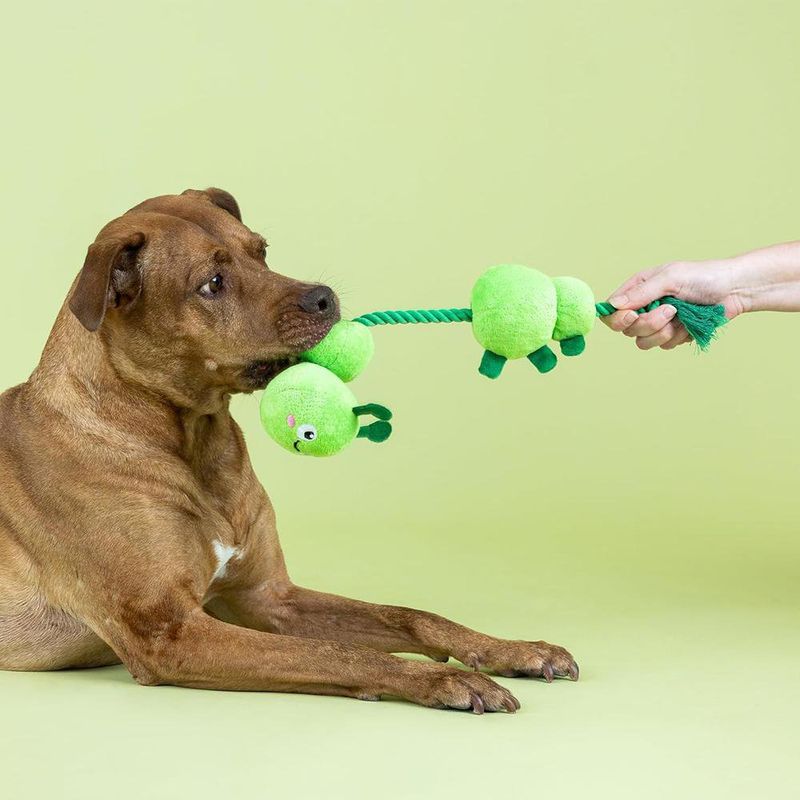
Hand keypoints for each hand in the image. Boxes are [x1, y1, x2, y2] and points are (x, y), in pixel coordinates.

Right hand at [601, 259, 744, 349]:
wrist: (734, 290)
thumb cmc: (704, 277)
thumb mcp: (669, 278)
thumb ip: (640, 292)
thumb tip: (613, 305)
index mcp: (638, 289)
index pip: (612, 311)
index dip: (618, 318)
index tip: (633, 316)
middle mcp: (644, 306)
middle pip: (626, 330)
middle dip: (649, 324)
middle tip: (670, 311)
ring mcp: (657, 322)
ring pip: (643, 342)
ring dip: (663, 332)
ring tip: (681, 317)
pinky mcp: (672, 334)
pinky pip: (663, 345)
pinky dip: (678, 337)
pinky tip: (689, 324)